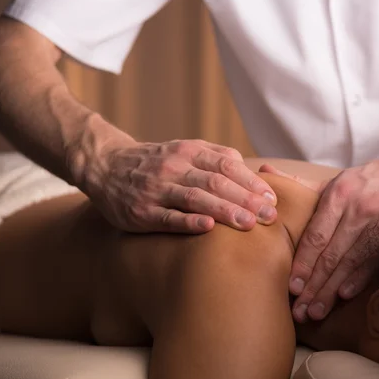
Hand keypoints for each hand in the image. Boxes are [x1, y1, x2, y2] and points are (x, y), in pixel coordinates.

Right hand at [73, 137, 277, 232]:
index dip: (251, 182)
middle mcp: (173, 167)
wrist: (106, 167)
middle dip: (246, 199)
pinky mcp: (140, 212)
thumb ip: (215, 157)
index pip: (226, 165)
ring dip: (225, 210)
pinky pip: (167, 217)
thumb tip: (251, 171)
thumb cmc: (154, 163)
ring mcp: (156, 189)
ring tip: (249, 224)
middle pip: (216, 182)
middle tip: (269, 216)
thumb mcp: (182, 151)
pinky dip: (188, 221)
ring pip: (195, 198)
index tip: (272, 198)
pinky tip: (208, 227)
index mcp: (187, 152)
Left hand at [285, 152, 378, 322]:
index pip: (317, 236)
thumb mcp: (334, 181)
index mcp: (339, 195)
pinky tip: (343, 297)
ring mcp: (378, 228)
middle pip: (332, 256)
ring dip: (331, 291)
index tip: (293, 286)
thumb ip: (299, 184)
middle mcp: (358, 212)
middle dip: (314, 285)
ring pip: (350, 265)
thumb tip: (265, 172)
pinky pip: (372, 265)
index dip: (304, 263)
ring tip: (315, 312)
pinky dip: (357, 282)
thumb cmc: (364, 182)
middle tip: (300, 309)